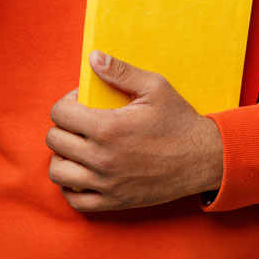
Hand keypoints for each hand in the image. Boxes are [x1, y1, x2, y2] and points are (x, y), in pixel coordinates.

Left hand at [43, 52, 225, 210]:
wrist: (204, 159)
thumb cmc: (179, 121)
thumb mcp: (154, 87)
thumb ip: (120, 71)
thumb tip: (93, 58)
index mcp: (108, 127)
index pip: (59, 114)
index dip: (66, 103)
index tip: (81, 103)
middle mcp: (102, 158)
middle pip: (54, 140)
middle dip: (63, 126)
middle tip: (80, 123)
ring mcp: (106, 183)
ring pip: (57, 171)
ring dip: (62, 156)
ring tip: (78, 147)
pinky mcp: (114, 201)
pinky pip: (75, 200)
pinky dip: (71, 187)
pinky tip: (82, 172)